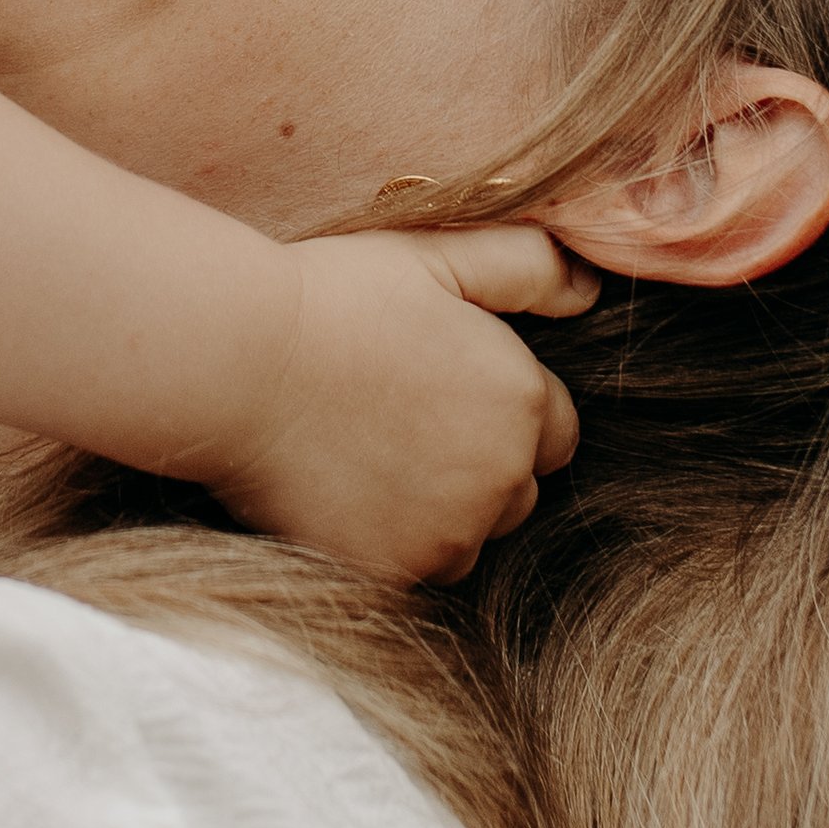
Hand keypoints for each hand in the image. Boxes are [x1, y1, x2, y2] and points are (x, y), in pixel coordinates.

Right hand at [204, 225, 594, 583]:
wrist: (238, 361)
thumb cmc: (333, 299)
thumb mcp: (436, 256)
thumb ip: (527, 266)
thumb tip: (590, 290)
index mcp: (520, 402)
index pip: (554, 431)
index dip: (500, 408)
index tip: (439, 388)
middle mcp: (500, 478)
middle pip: (514, 492)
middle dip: (475, 465)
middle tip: (396, 421)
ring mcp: (445, 533)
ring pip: (466, 539)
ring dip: (437, 513)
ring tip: (366, 458)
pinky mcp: (391, 571)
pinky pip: (412, 571)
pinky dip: (387, 543)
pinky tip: (342, 493)